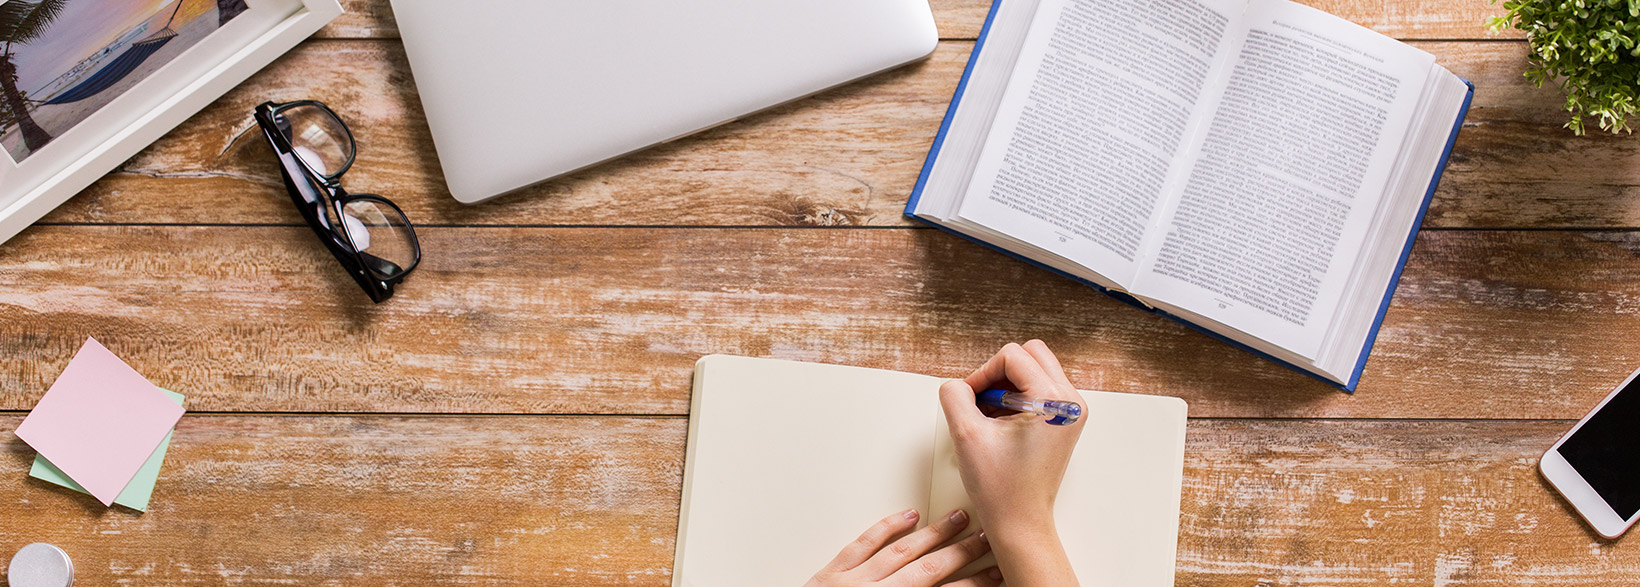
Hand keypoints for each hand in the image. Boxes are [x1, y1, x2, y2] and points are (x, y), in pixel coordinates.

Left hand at [805, 508, 1002, 586]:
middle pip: (929, 570)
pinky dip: (887, 528)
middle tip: (987, 540)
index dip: (974, 583)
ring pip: (901, 551)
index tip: (996, 574)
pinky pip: (863, 544)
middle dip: (962, 553)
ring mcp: (852, 582)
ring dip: (933, 534)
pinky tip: (908, 516)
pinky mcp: (832, 573)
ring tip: (958, 519)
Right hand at [938, 340, 1083, 585]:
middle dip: (998, 373)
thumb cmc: (1000, 487)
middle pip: (1030, 354)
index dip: (982, 373)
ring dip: (1006, 386)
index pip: (1012, 356)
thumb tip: (958, 384)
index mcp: (1054, 400)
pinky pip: (1039, 389)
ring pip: (1034, 369)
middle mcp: (1071, 401)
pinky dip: (1016, 398)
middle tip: (981, 403)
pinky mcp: (1065, 421)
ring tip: (990, 418)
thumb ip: (955, 395)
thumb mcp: (966, 433)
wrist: (1020, 522)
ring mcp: (1072, 411)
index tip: (968, 400)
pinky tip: (1001, 425)